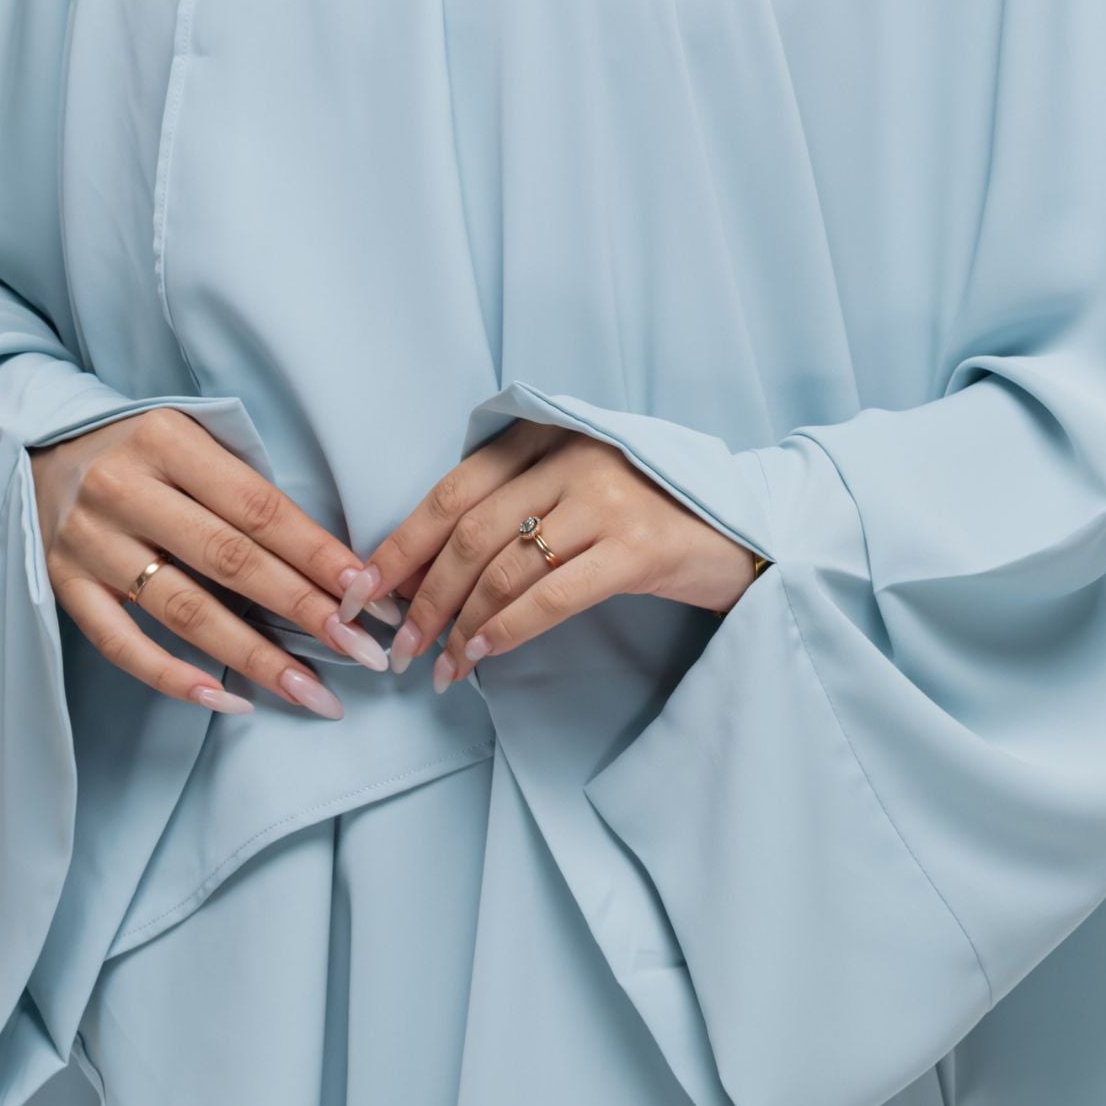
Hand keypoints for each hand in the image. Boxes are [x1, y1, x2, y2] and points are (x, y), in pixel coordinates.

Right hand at [31, 410, 393, 717]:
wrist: (36, 446)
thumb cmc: (142, 451)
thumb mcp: (193, 442)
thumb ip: (247, 491)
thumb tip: (337, 566)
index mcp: (166, 441)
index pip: (258, 508)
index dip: (318, 555)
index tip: (367, 596)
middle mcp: (123, 489)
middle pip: (229, 560)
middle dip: (304, 611)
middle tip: (362, 651)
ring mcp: (89, 542)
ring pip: (183, 610)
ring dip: (255, 658)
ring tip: (311, 692)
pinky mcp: (64, 585)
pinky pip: (122, 645)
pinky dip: (176, 678)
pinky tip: (229, 702)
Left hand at [363, 426, 762, 689]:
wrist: (745, 528)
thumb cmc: (648, 517)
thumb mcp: (574, 494)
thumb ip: (512, 512)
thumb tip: (421, 575)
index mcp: (546, 436)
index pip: (450, 493)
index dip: (400, 546)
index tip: (360, 592)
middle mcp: (572, 457)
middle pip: (469, 534)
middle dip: (422, 598)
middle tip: (397, 648)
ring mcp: (607, 499)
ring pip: (504, 568)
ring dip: (460, 625)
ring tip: (440, 669)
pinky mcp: (638, 547)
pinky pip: (552, 594)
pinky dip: (508, 629)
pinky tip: (482, 655)